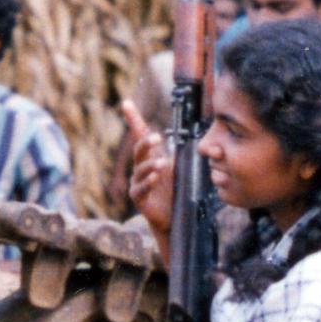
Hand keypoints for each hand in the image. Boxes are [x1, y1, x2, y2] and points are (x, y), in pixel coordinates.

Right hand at [122, 104, 174, 239]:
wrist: (174, 218)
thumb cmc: (176, 191)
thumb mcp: (181, 168)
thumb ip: (182, 153)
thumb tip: (194, 135)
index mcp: (151, 157)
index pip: (140, 135)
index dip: (134, 119)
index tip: (127, 103)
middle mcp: (141, 168)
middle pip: (139, 150)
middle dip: (146, 143)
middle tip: (157, 137)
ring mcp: (138, 183)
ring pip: (140, 170)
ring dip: (151, 165)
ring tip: (162, 163)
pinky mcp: (138, 198)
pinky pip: (141, 188)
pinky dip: (149, 182)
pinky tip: (156, 177)